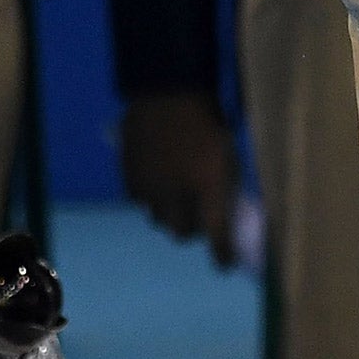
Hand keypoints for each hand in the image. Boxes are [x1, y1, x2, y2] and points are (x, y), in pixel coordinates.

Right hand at [121, 91, 239, 267]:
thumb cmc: (208, 125)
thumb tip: (225, 215)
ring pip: (159, 219)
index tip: (224, 263)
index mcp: (209, 189)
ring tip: (176, 194)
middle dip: (192, 229)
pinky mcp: (129, 179)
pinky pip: (140, 202)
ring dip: (170, 213)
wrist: (167, 94)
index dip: (222, 255)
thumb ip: (225, 189)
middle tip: (198, 216)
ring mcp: (150, 189)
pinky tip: (157, 181)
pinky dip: (150, 198)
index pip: (216, 236)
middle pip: (182, 233)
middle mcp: (177, 196)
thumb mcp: (228, 158)